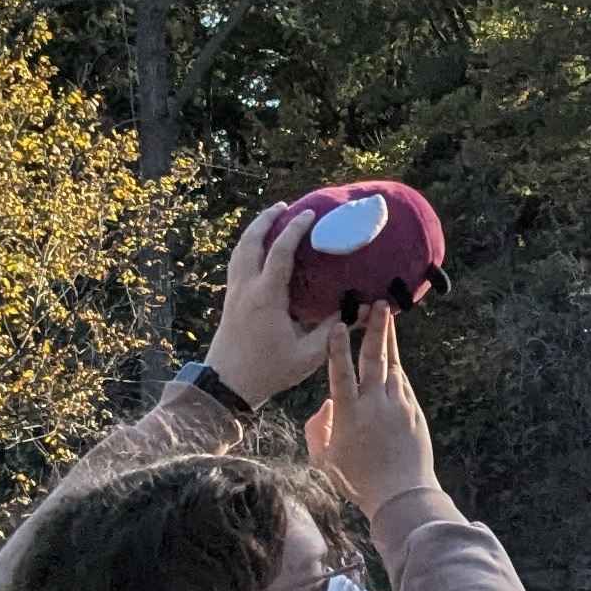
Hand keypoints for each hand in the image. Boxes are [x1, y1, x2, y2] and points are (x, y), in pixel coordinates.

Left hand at [198, 203, 321, 406]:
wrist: (227, 385)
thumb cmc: (269, 371)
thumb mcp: (308, 355)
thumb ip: (334, 330)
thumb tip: (363, 311)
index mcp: (266, 297)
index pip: (280, 252)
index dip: (295, 230)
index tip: (309, 215)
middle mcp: (246, 288)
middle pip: (250, 241)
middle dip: (266, 220)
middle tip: (284, 206)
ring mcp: (234, 292)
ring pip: (239, 250)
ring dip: (255, 231)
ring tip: (271, 219)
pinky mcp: (230, 300)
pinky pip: (238, 262)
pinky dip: (248, 247)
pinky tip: (260, 249)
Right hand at [307, 301, 436, 521]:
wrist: (401, 496)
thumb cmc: (358, 482)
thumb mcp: (325, 460)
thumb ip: (318, 430)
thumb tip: (325, 404)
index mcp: (349, 416)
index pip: (341, 374)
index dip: (338, 349)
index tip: (339, 325)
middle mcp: (374, 405)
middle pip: (374, 360)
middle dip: (376, 330)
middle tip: (379, 304)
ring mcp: (398, 407)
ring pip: (392, 366)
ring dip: (388, 341)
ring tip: (387, 317)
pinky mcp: (413, 412)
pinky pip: (403, 383)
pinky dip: (396, 368)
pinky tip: (392, 357)